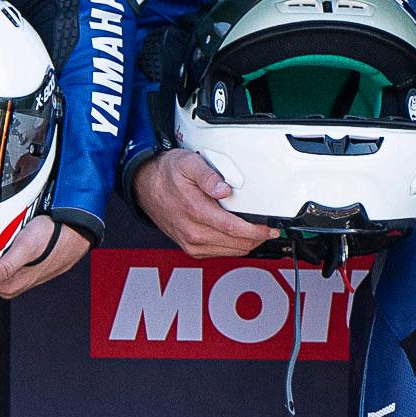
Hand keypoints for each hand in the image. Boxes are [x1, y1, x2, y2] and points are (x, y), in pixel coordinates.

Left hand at [0, 211, 89, 298]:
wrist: (74, 231)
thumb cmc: (53, 238)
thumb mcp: (24, 249)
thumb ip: (4, 268)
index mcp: (10, 286)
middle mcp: (14, 284)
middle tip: (0, 240)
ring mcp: (19, 275)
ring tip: (11, 238)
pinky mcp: (24, 266)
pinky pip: (7, 258)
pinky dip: (7, 248)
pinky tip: (16, 239)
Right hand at [131, 148, 278, 259]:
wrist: (145, 187)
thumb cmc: (166, 175)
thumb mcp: (187, 163)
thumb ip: (208, 175)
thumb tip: (224, 188)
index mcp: (195, 212)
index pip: (234, 229)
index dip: (257, 230)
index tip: (271, 228)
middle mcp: (193, 233)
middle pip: (237, 244)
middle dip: (257, 237)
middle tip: (270, 229)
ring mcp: (192, 244)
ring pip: (231, 251)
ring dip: (248, 243)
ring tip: (258, 231)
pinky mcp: (192, 249)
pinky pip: (221, 253)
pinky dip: (235, 246)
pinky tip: (240, 235)